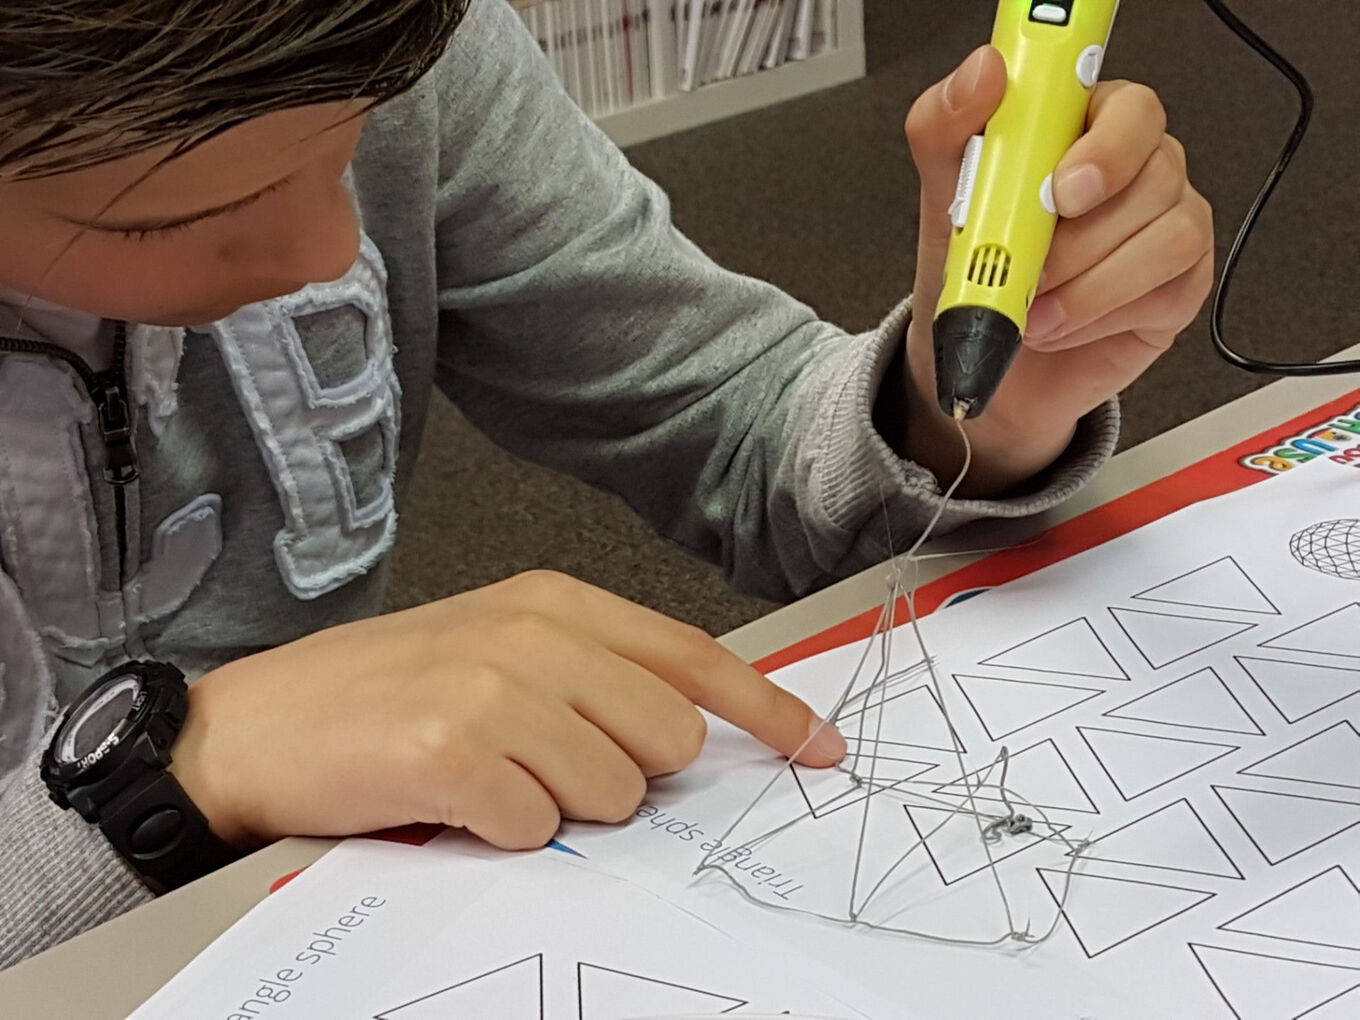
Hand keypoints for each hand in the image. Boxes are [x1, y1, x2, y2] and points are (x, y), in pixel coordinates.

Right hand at [169, 571, 845, 849]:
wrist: (255, 725)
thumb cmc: (381, 692)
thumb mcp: (499, 653)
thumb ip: (596, 679)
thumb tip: (685, 740)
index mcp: (553, 602)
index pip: (692, 657)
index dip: (766, 709)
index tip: (818, 747)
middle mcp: (531, 634)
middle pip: (666, 738)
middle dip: (626, 775)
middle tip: (547, 765)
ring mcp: (491, 689)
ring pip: (611, 791)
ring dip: (558, 806)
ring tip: (490, 778)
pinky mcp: (450, 752)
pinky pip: (538, 829)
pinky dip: (504, 832)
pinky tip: (455, 801)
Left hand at [896, 46, 1214, 495]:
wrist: (981, 355)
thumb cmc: (972, 270)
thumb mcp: (941, 198)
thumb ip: (945, 126)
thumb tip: (980, 73)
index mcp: (1085, 131)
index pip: (1129, 108)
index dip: (1106, 146)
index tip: (1062, 191)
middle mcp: (1136, 170)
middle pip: (1156, 174)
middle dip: (1081, 236)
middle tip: (1030, 266)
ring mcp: (1166, 224)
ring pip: (1166, 238)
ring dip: (1086, 285)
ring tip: (1032, 305)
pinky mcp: (1179, 285)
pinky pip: (1167, 291)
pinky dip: (1097, 315)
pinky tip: (1060, 324)